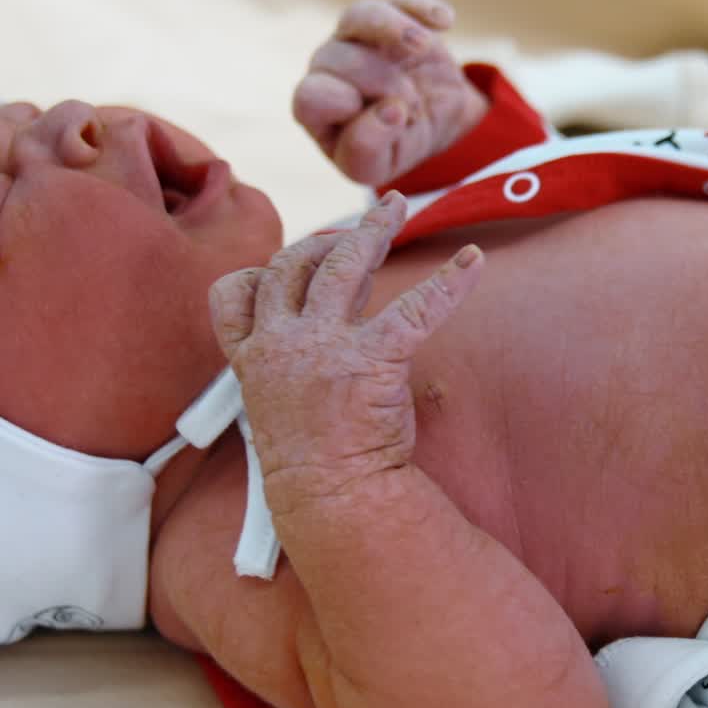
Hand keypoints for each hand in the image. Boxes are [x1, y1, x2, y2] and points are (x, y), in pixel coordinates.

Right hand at [207, 192, 482, 526]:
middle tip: (365, 220)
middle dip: (327, 236)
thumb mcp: (281, 410)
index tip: (293, 260)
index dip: (262, 271)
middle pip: (293, 265)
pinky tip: (474, 261)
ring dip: (372, 231)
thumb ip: (293, 367)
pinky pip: (416, 309)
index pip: (234, 294)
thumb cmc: (314, 466)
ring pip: (343, 266)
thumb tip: (327, 333)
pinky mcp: (371, 361)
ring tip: (399, 206)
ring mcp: (323, 350)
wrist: (331, 501)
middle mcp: (281, 345)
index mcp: (254, 359)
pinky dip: (451, 282)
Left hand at [292, 0, 490, 185]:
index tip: (388, 117)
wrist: (430, 121)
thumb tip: (390, 112)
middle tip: (413, 108)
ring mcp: (359, 36)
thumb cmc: (394, 146)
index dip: (344, 104)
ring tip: (423, 46)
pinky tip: (444, 22)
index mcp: (317, 107)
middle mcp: (329, 65)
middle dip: (383, 84)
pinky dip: (423, 8)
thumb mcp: (376, 167)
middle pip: (338, 60)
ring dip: (393, 30)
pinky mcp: (395, 15)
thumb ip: (367, 150)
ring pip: (361, 16)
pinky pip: (402, 1)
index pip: (310, 98)